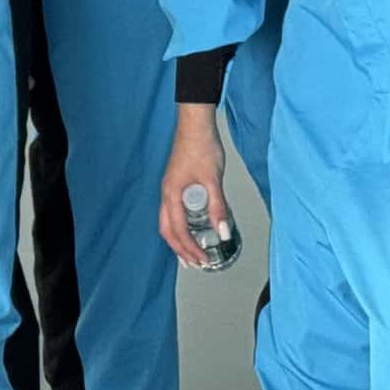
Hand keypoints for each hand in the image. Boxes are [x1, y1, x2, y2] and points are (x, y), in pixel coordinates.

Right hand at [159, 104, 231, 267]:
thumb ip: (218, 207)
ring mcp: (169, 188)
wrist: (195, 124)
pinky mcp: (175, 183)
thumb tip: (223, 233)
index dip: (190, 248)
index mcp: (171, 194)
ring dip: (178, 240)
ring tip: (190, 253)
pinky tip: (191, 228)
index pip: (177, 230)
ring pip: (168, 221)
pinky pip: (173, 212)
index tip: (203, 260)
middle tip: (194, 265)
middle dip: (179, 250)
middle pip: (167, 230)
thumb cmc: (202, 147)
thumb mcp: (213, 180)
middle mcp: (166, 193)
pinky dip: (180, 226)